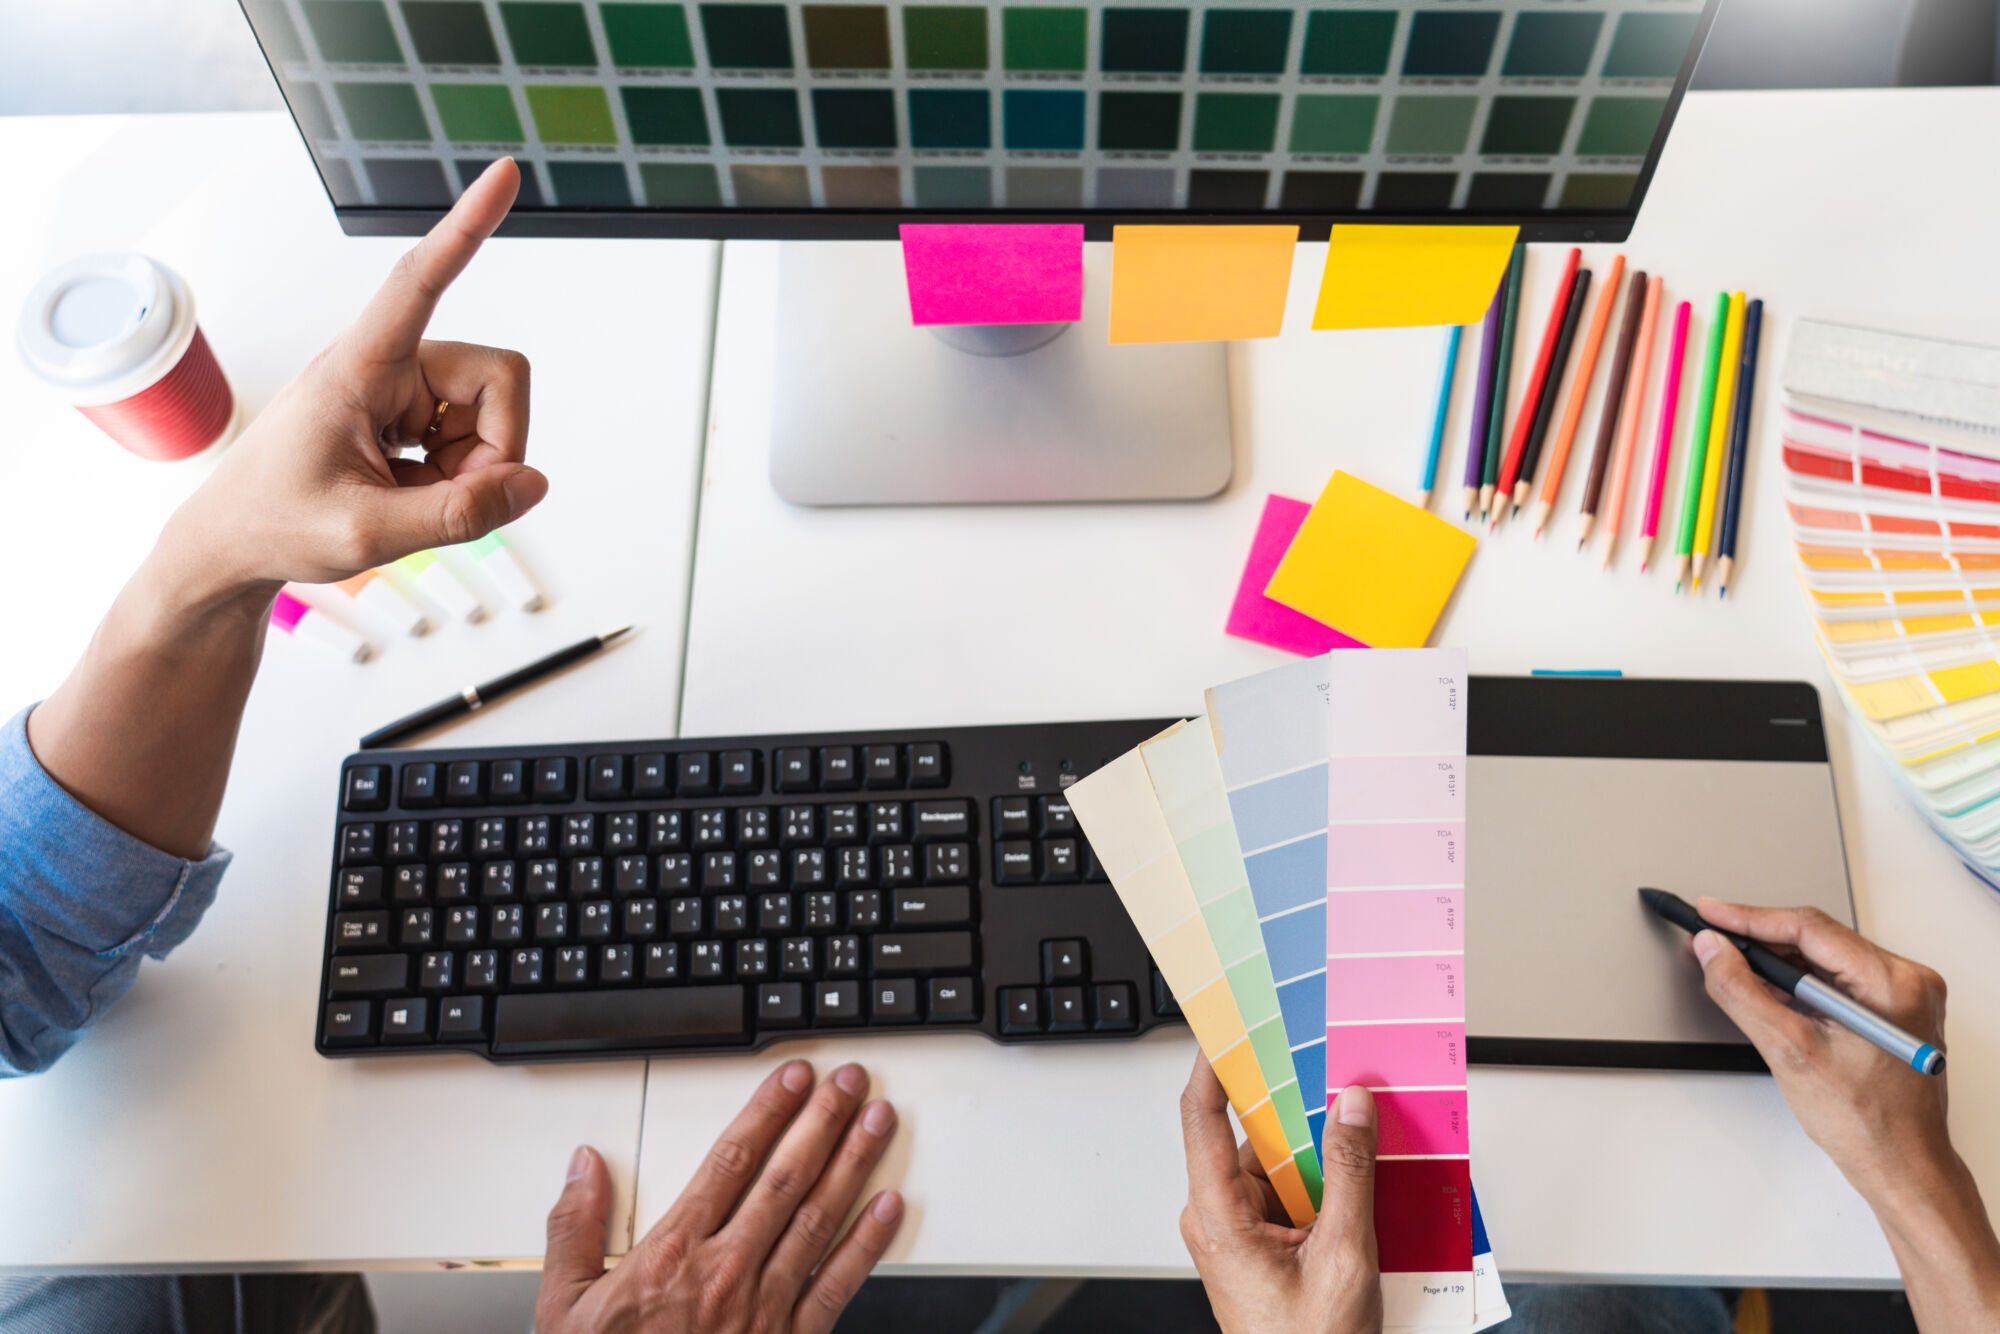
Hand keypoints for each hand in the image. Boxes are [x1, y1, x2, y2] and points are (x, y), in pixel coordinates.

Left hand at [162, 158, 546, 598]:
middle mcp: (386, 365)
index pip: (420, 279)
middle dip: (497, 448)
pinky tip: (410, 493)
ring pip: (493, 415)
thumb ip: (456, 513)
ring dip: (473, 470)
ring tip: (413, 500)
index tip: (506, 173)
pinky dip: (458, 478)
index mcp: (359, 367)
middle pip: (499, 378)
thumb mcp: (366, 534)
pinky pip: (474, 438)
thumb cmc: (275, 524)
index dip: (467, 227)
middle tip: (453, 500)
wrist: (232, 545)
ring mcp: (400, 391)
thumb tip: (532, 484)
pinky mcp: (408, 417)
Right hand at [536, 1060, 902, 1333]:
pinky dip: (867, 1245)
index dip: (767, 1112)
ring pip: (819, 1220)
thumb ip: (574, 1229)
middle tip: (849, 1082)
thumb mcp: (562, 1307)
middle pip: (785, 1179)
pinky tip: (889, 1208)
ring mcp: (763, 1309)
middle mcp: (725, 1273)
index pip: (731, 1162)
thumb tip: (584, 1165)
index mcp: (672, 1255)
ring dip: (853, 1165)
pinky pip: (837, 1287)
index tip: (794, 1078)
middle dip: (822, 1123)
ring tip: (877, 1122)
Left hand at [1179, 1055, 1381, 1333]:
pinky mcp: (1260, 1243)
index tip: (1229, 1025)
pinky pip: (1289, 1193)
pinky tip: (1361, 1184)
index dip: (1213, 1064)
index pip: (1202, 1117)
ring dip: (1320, 1154)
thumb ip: (1350, 1173)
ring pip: (1278, 1165)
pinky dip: (1324, 1185)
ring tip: (1364, 1141)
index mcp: (1218, 1216)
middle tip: (1337, 1081)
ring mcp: (1238, 1231)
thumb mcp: (1344, 1255)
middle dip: (1298, 1112)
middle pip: (1253, 1137)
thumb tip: (1351, 1106)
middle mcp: (1217, 1216)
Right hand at [1691, 900, 1999, 1332]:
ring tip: (1731, 965)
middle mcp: (1907, 981)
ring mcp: (1904, 995)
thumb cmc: (1867, 1124)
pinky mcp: (1893, 1009)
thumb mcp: (1790, 1052)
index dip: (1750, 918)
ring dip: (1777, 962)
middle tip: (1711, 939)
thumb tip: (1713, 952)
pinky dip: (1798, 981)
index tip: (1710, 914)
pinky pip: (1836, 977)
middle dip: (1759, 939)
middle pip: (1817, 939)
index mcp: (1893, 983)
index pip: (1809, 928)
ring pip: (1824, 958)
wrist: (1903, 1167)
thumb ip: (1743, 993)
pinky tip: (1768, 990)